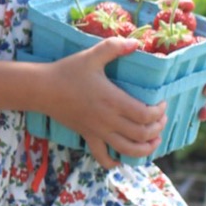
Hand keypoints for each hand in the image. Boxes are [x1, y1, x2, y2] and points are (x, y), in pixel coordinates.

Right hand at [39, 38, 166, 164]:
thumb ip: (114, 47)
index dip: (159, 112)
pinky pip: (102, 157)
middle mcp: (108, 120)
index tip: (162, 103)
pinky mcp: (88, 137)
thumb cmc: (68, 71)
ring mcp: (98, 131)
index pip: (145, 115)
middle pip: (142, 134)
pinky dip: (114, 163)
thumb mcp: (92, 55)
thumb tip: (136, 43)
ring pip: (127, 150)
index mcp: (113, 100)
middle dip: (157, 129)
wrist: (42, 89)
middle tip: (161, 119)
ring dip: (145, 150)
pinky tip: (121, 160)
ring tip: (153, 141)